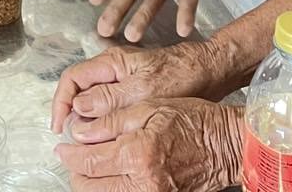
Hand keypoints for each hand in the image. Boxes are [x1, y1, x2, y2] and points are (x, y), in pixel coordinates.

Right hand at [52, 42, 225, 132]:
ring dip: (88, 124)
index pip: (72, 79)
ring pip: (94, 104)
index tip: (59, 125)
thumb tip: (78, 109)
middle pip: (79, 93)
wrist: (210, 73)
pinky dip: (105, 126)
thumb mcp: (143, 89)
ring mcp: (123, 82)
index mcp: (111, 62)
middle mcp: (113, 71)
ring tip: (90, 145)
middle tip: (74, 141)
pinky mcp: (134, 95)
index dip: (61, 103)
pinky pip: (110, 110)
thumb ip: (109, 98)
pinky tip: (110, 140)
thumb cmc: (182, 74)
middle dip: (72, 117)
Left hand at [58, 99, 243, 191]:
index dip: (69, 154)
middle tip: (75, 155)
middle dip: (77, 171)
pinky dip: (111, 189)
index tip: (62, 148)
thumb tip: (80, 131)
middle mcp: (143, 183)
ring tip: (92, 165)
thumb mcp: (150, 107)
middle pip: (90, 187)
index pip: (87, 162)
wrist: (229, 145)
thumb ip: (111, 121)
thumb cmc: (195, 121)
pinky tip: (112, 175)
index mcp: (138, 154)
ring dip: (92, 183)